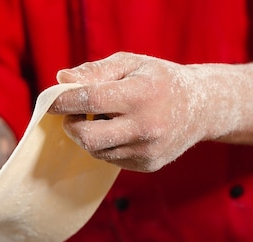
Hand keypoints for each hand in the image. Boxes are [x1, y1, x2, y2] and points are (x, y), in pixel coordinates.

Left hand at [49, 52, 233, 171]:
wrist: (202, 109)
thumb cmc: (158, 80)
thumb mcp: (131, 64)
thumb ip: (95, 71)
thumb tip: (61, 79)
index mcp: (142, 95)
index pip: (91, 100)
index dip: (64, 101)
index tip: (50, 101)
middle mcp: (146, 127)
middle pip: (88, 136)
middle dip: (71, 125)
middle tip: (72, 114)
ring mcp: (147, 151)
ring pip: (96, 150)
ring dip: (88, 135)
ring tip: (102, 118)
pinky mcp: (147, 166)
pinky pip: (109, 159)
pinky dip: (105, 145)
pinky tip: (118, 131)